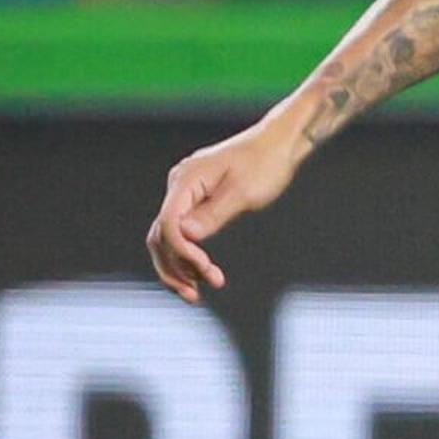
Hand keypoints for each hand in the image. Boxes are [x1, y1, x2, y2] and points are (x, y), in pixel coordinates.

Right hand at [148, 117, 306, 300]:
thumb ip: (213, 214)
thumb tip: (185, 235)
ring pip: (167, 237)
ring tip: (196, 292)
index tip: (206, 270)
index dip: (181, 252)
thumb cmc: (266, 164)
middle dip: (174, 267)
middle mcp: (179, 185)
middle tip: (196, 295)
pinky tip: (199, 273)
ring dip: (178, 266)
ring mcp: (185, 192)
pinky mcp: (195, 199)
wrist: (278, 144)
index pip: (168, 223)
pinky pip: (181, 231)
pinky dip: (186, 254)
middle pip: (160, 235)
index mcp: (186, 180)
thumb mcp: (244, 192)